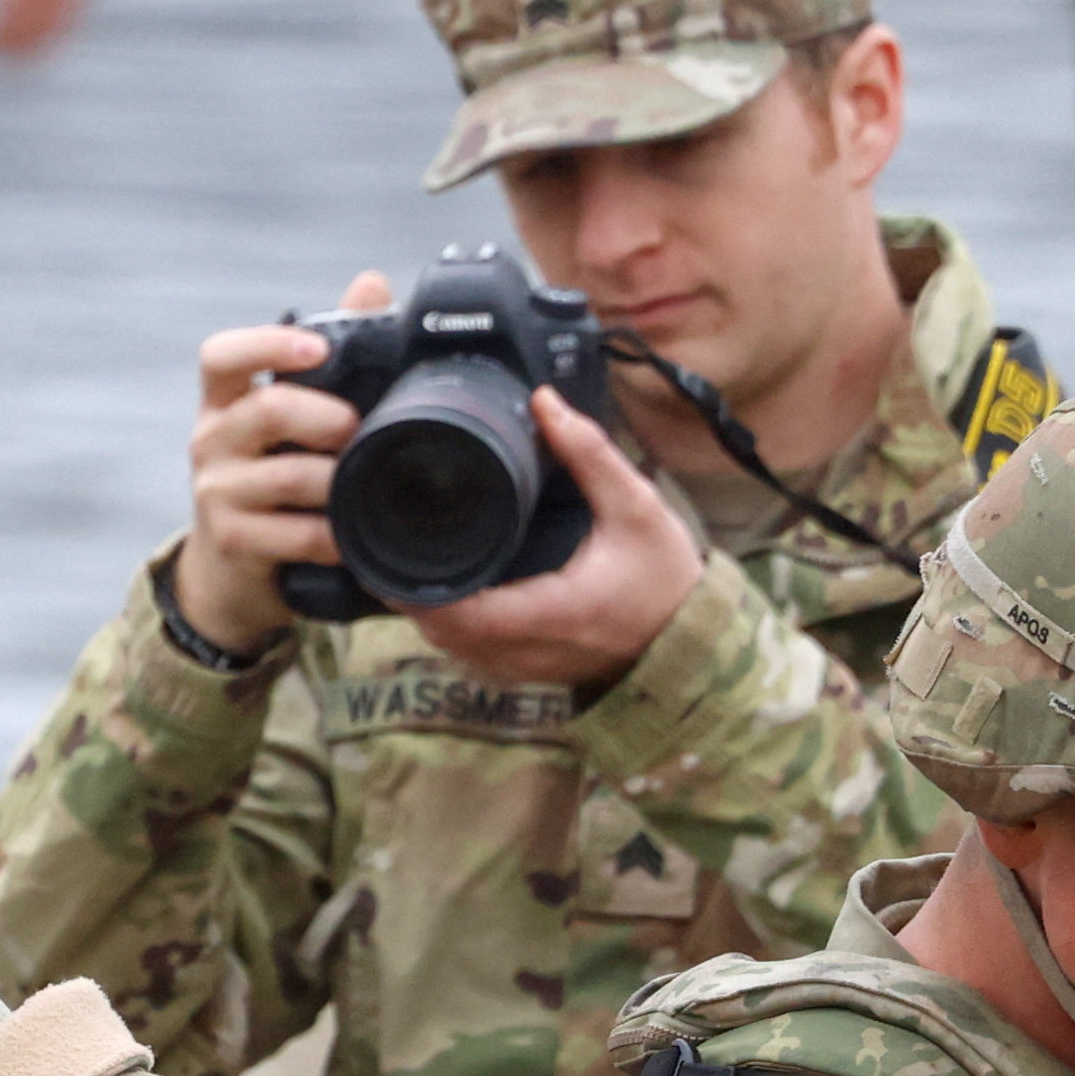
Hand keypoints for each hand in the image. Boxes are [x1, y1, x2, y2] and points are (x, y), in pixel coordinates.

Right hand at [173, 276, 390, 657]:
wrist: (231, 569)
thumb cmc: (272, 478)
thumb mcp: (291, 416)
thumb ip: (330, 352)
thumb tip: (370, 283)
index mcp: (224, 401)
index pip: (223, 356)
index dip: (269, 345)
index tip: (317, 349)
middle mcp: (211, 440)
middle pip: (267, 411)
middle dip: (326, 417)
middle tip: (357, 429)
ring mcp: (216, 493)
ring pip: (287, 477)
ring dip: (337, 480)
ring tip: (363, 483)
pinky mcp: (232, 541)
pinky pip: (295, 533)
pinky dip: (333, 534)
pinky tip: (350, 533)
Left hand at [406, 390, 705, 690]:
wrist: (689, 641)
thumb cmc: (665, 577)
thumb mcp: (636, 506)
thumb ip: (590, 454)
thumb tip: (545, 403)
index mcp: (553, 611)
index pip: (463, 614)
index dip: (419, 591)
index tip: (389, 554)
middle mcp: (529, 650)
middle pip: (442, 632)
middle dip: (411, 594)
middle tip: (385, 545)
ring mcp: (524, 669)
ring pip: (451, 648)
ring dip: (428, 612)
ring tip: (406, 561)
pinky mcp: (525, 673)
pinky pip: (470, 656)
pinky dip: (451, 628)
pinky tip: (444, 592)